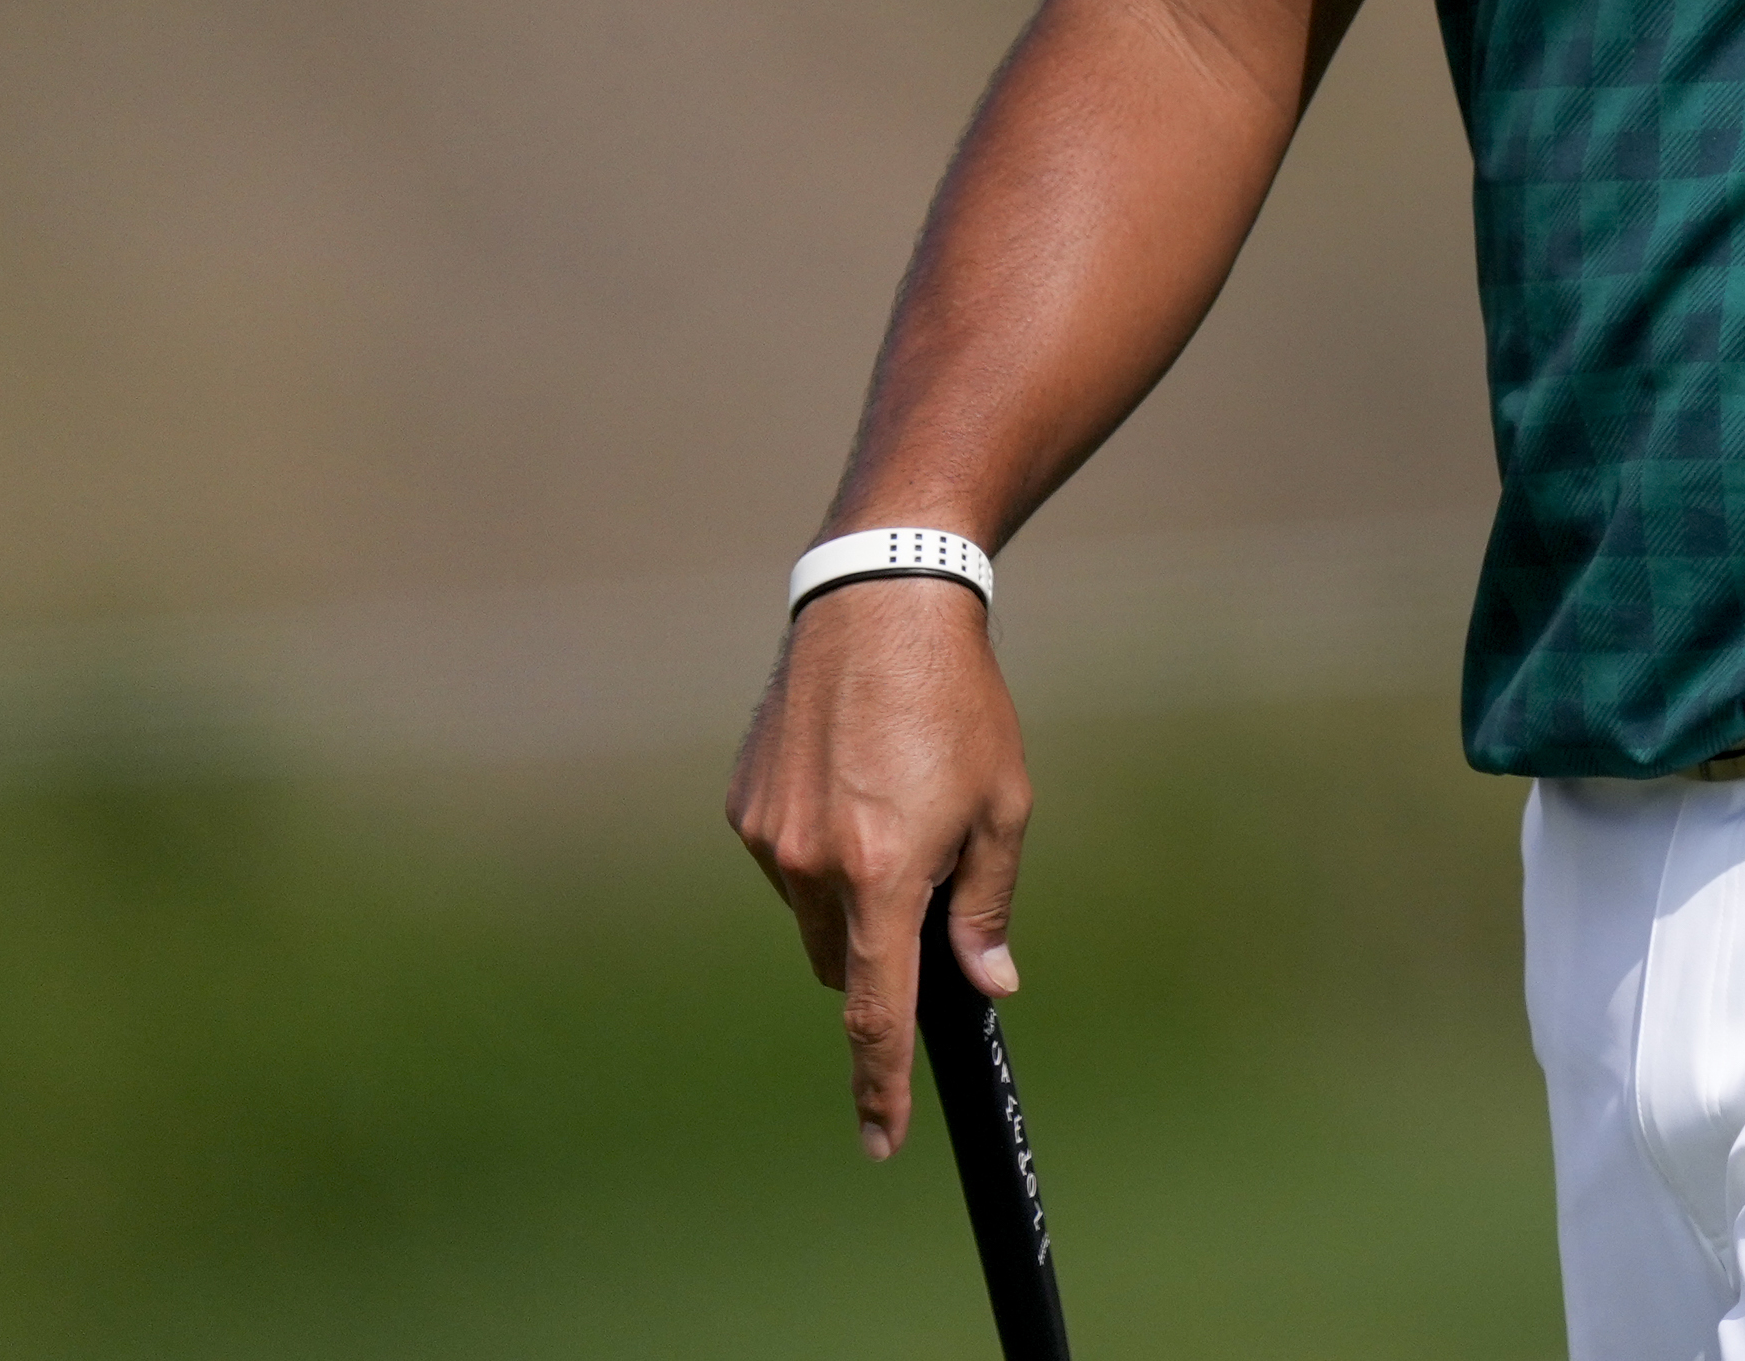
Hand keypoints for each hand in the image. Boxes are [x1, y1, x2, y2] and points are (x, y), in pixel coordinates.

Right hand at [724, 577, 1032, 1158]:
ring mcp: (766, 838)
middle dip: (878, 950)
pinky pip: (784, 861)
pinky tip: (852, 778)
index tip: (880, 1139)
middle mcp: (810, 867)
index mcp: (881, 875)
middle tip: (926, 877)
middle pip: (840, 963)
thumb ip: (988, 906)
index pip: (875, 1012)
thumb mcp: (1002, 805)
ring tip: (892, 799)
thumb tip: (987, 983)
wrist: (881, 606)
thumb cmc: (958, 705)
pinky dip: (818, 849)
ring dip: (848, 893)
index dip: (880, 1083)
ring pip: (810, 913)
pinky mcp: (742, 806)